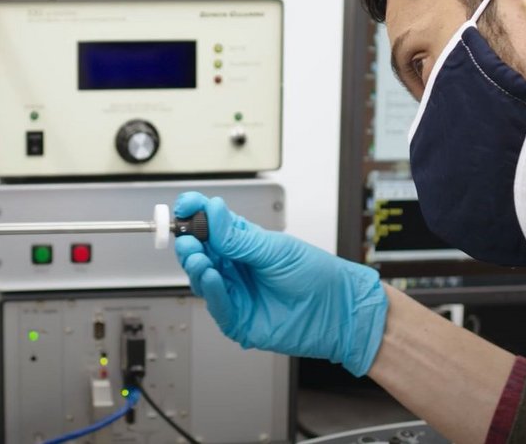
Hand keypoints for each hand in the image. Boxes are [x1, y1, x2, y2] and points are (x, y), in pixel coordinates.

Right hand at [173, 192, 388, 376]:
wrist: (339, 311)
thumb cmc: (317, 276)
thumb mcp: (276, 249)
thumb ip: (239, 237)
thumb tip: (213, 211)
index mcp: (243, 244)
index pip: (210, 226)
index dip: (196, 213)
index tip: (186, 205)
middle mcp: (235, 268)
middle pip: (200, 252)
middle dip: (190, 241)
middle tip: (187, 234)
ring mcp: (235, 293)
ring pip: (202, 278)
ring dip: (195, 265)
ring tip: (197, 255)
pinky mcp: (238, 319)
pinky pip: (216, 304)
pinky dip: (210, 289)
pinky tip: (210, 275)